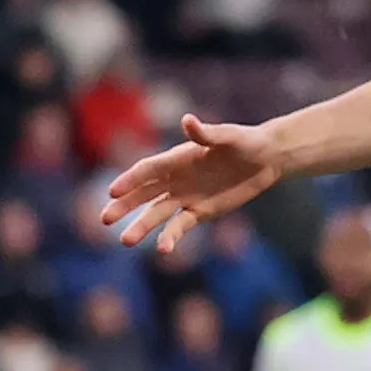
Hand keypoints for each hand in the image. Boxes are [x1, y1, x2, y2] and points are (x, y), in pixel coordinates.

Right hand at [96, 114, 288, 255]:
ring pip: (156, 213)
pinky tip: (162, 250)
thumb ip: (206, 133)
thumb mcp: (229, 136)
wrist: (265, 159)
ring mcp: (185, 197)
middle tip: (105, 219)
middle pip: (143, 194)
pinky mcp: (199, 212)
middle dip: (124, 206)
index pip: (147, 170)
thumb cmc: (246, 141)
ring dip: (141, 226)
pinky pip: (180, 226)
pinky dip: (170, 237)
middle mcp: (175, 178)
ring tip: (125, 241)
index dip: (129, 180)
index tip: (112, 191)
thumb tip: (187, 120)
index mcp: (177, 158)